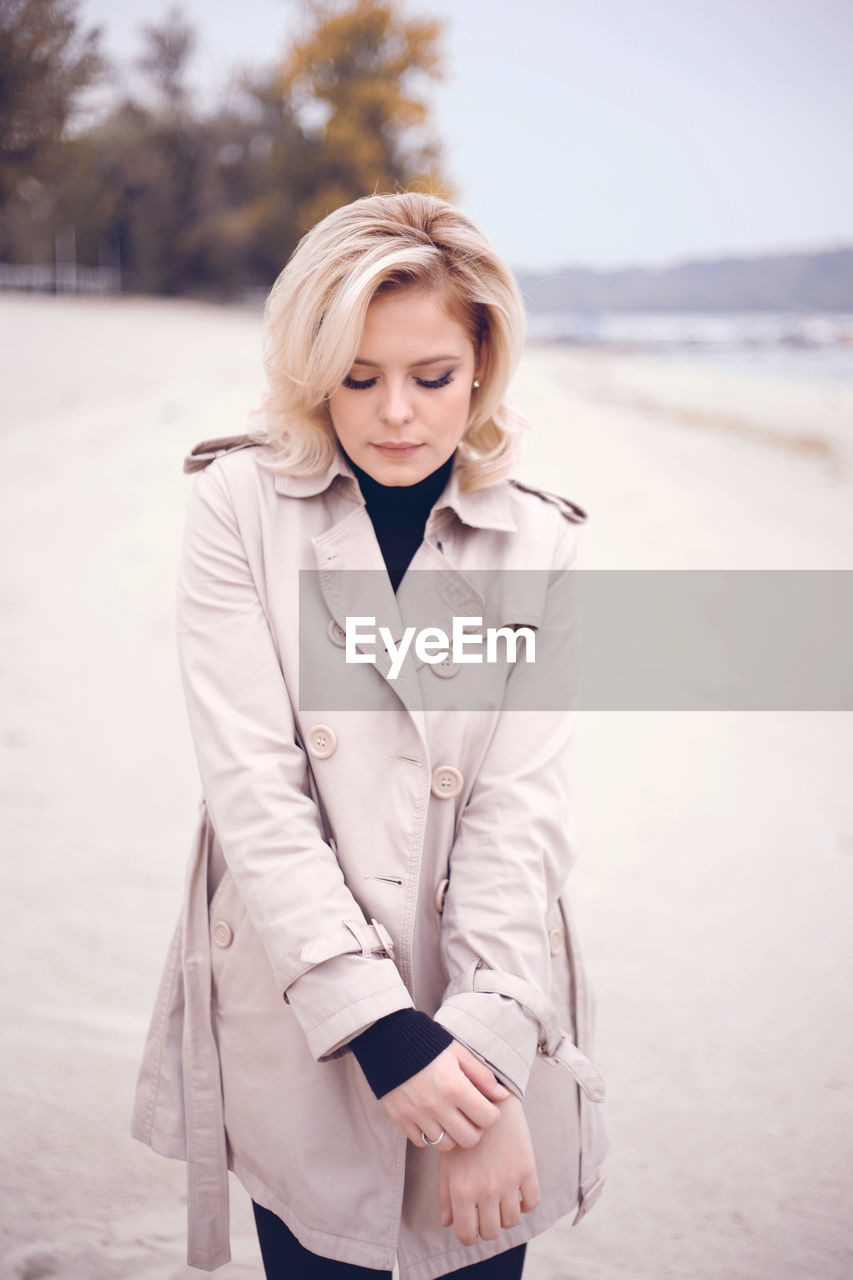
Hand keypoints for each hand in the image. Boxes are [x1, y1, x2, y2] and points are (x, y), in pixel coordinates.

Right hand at [381, 1041, 508, 1150]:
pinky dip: (429, 1134)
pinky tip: (431, 1118)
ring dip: (452, 1134)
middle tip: (470, 1114)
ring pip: (446, 1145)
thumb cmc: (429, 1043)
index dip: (491, 1113)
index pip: (488, 1119)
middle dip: (475, 1129)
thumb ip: (482, 1076)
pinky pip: (422, 1142)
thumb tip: (503, 1096)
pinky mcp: (400, 1119)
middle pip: (469, 1139)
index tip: (486, 1105)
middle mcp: (437, 1106)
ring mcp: (417, 1115)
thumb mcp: (459, 1052)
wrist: (389, 1039)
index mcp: (455, 1087)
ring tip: (450, 1116)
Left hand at [438, 1094, 539, 1246]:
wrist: (489, 1100)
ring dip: (506, 1215)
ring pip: (512, 1221)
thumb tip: (447, 1223)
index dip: (468, 1234)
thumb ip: (446, 1194)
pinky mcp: (527, 1170)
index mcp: (462, 1190)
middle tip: (485, 1212)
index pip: (467, 1235)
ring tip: (500, 1200)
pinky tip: (516, 1191)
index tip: (470, 1226)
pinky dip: (525, 1203)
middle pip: (492, 1232)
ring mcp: (508, 1182)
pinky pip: (532, 1203)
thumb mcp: (447, 1161)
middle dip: (487, 1226)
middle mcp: (485, 1191)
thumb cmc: (463, 1132)